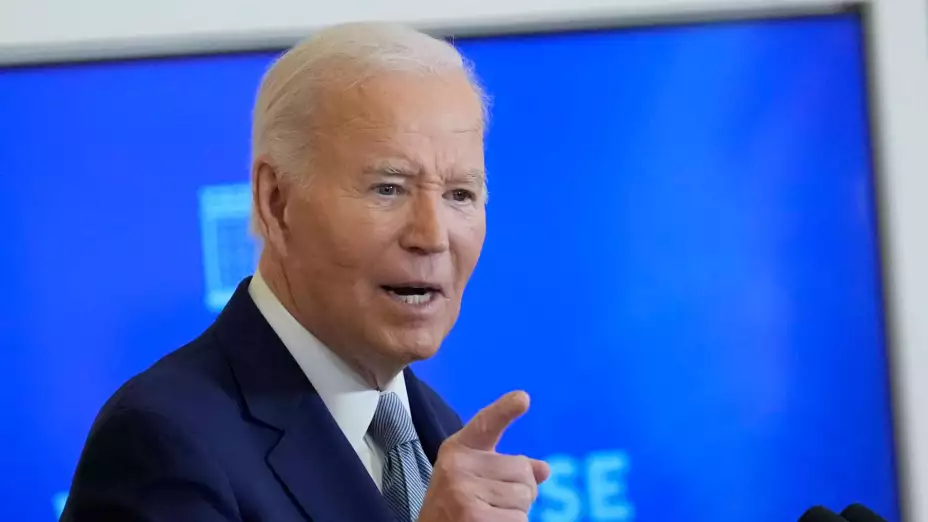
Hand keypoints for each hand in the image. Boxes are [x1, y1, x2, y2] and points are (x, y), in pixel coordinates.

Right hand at [418, 391, 550, 521]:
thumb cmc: (455, 507)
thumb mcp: (474, 480)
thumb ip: (507, 471)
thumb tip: (544, 469)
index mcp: (458, 450)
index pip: (485, 424)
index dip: (505, 410)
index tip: (523, 398)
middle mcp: (457, 466)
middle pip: (523, 472)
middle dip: (520, 494)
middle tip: (493, 505)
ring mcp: (462, 491)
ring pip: (524, 500)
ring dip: (515, 515)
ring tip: (488, 517)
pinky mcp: (472, 517)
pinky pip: (519, 521)